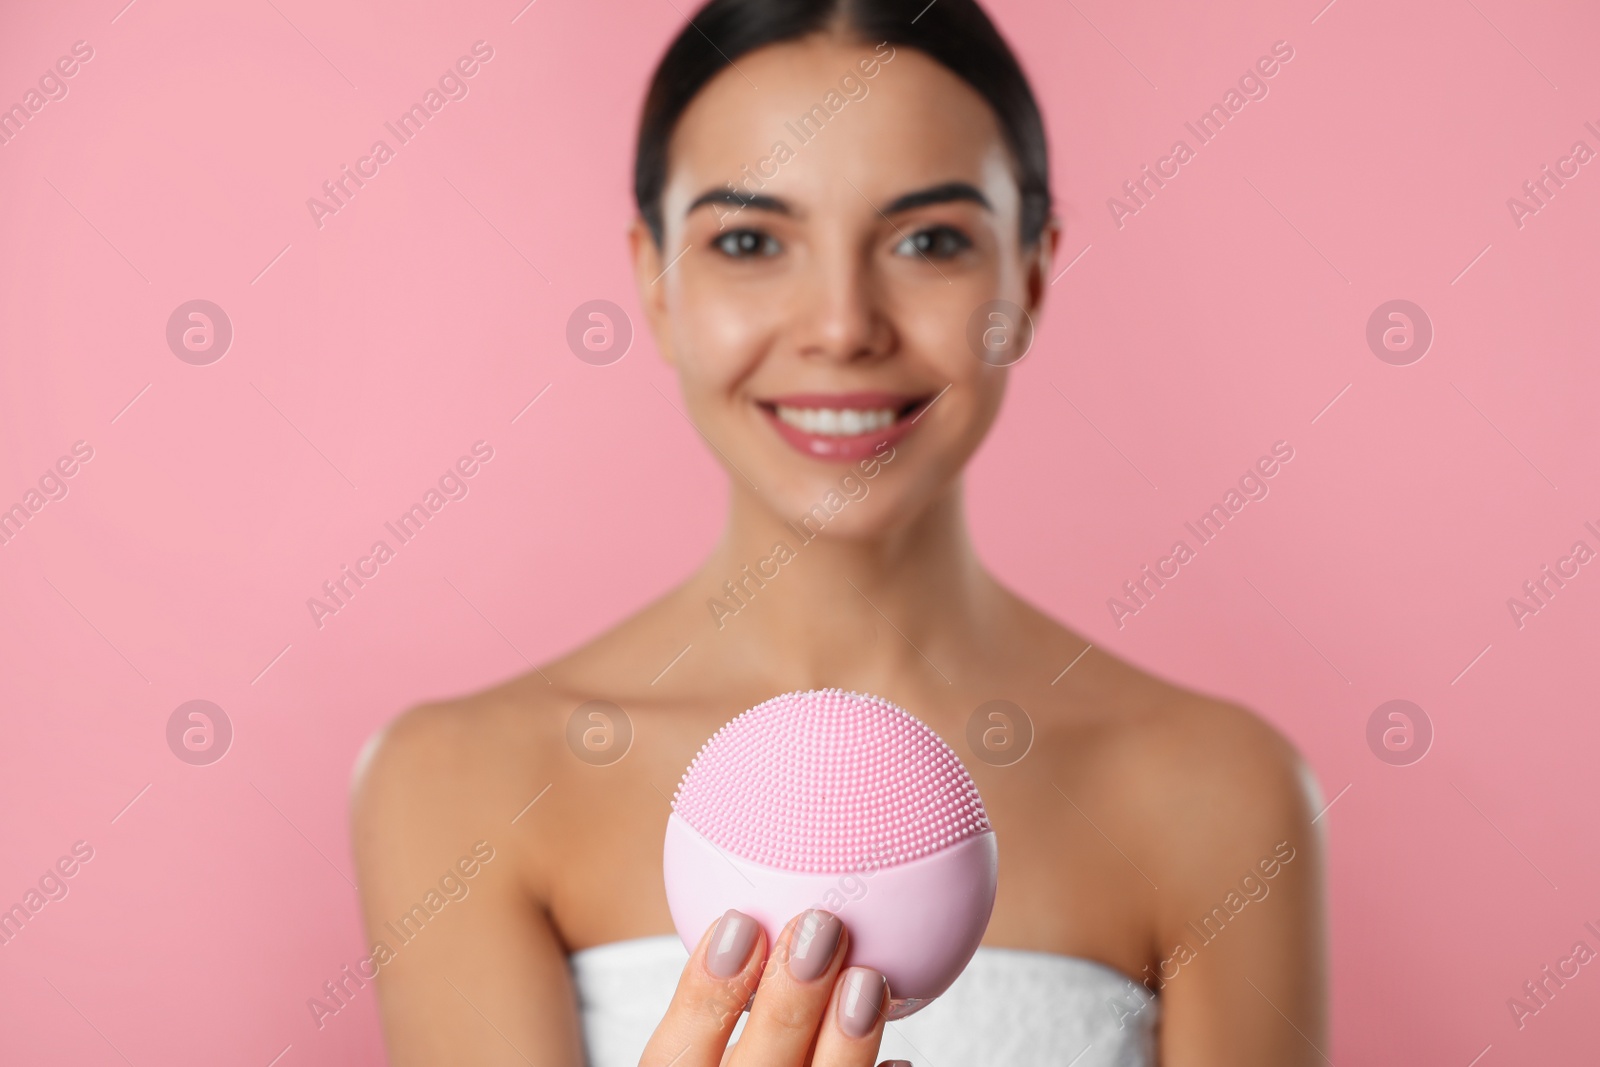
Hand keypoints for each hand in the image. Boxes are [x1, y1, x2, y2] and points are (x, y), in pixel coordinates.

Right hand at [639, 908, 907, 1066]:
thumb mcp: (696, 1063)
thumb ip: (713, 1016)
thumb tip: (749, 917)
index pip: (673, 1060)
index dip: (702, 993)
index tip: (738, 921)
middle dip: (786, 1003)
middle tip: (818, 927)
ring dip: (844, 1045)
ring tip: (867, 979)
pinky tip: (898, 1064)